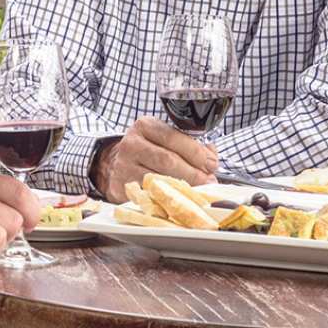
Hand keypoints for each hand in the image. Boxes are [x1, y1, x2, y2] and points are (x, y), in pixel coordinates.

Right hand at [93, 117, 217, 197]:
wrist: (116, 163)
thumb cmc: (149, 150)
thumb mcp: (166, 139)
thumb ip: (191, 145)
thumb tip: (211, 157)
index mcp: (145, 126)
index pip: (173, 138)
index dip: (196, 153)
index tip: (211, 165)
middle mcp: (131, 144)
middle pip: (168, 161)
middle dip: (193, 173)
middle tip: (209, 182)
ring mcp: (123, 167)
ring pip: (159, 181)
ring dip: (183, 189)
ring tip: (199, 192)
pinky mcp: (120, 188)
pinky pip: (148, 196)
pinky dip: (167, 200)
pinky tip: (178, 201)